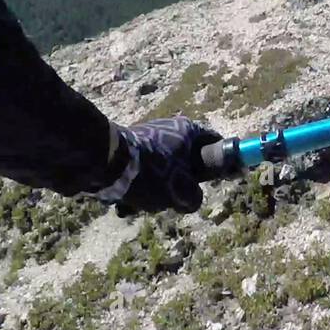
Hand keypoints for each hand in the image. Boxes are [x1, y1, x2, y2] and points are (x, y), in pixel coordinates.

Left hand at [98, 116, 221, 215]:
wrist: (106, 162)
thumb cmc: (153, 173)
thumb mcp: (182, 192)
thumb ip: (194, 197)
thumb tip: (190, 200)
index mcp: (188, 131)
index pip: (216, 141)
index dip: (223, 160)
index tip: (224, 176)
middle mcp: (169, 128)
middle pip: (188, 159)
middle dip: (183, 181)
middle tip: (177, 197)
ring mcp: (147, 136)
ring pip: (164, 167)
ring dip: (159, 186)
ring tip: (147, 201)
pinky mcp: (129, 146)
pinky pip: (144, 169)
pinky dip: (141, 184)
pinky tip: (130, 199)